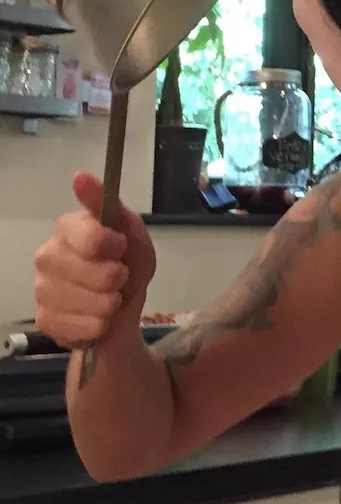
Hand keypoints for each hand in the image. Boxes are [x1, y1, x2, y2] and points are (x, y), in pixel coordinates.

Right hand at [34, 173, 155, 347]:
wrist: (120, 311)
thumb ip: (113, 210)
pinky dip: (98, 325)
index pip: (89, 235)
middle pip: (94, 273)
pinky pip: (81, 327)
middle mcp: (48, 255)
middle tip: (118, 277)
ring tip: (109, 298)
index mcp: (70, 228)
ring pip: (90, 302)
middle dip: (117, 279)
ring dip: (110, 304)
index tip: (120, 247)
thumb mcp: (135, 238)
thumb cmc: (127, 265)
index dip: (112, 245)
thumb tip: (80, 176)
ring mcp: (42, 289)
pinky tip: (96, 317)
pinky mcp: (44, 320)